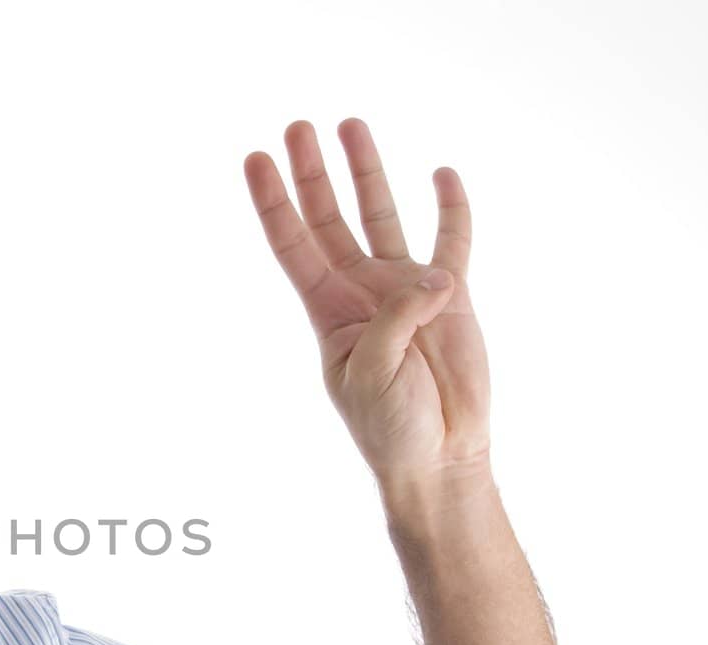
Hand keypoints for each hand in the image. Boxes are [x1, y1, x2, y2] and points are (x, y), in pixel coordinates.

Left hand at [243, 118, 490, 493]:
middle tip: (298, 126)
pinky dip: (451, 209)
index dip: (273, 203)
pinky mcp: (454, 296)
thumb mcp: (373, 373)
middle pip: (330, 218)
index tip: (254, 158)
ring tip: (352, 126)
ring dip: (367, 173)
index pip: (293, 244)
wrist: (441, 455)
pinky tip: (441, 175)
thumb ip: (395, 320)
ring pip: (382, 216)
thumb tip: (432, 277)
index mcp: (328, 311)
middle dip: (313, 173)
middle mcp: (362, 291)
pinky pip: (452, 242)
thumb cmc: (391, 426)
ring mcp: (407, 289)